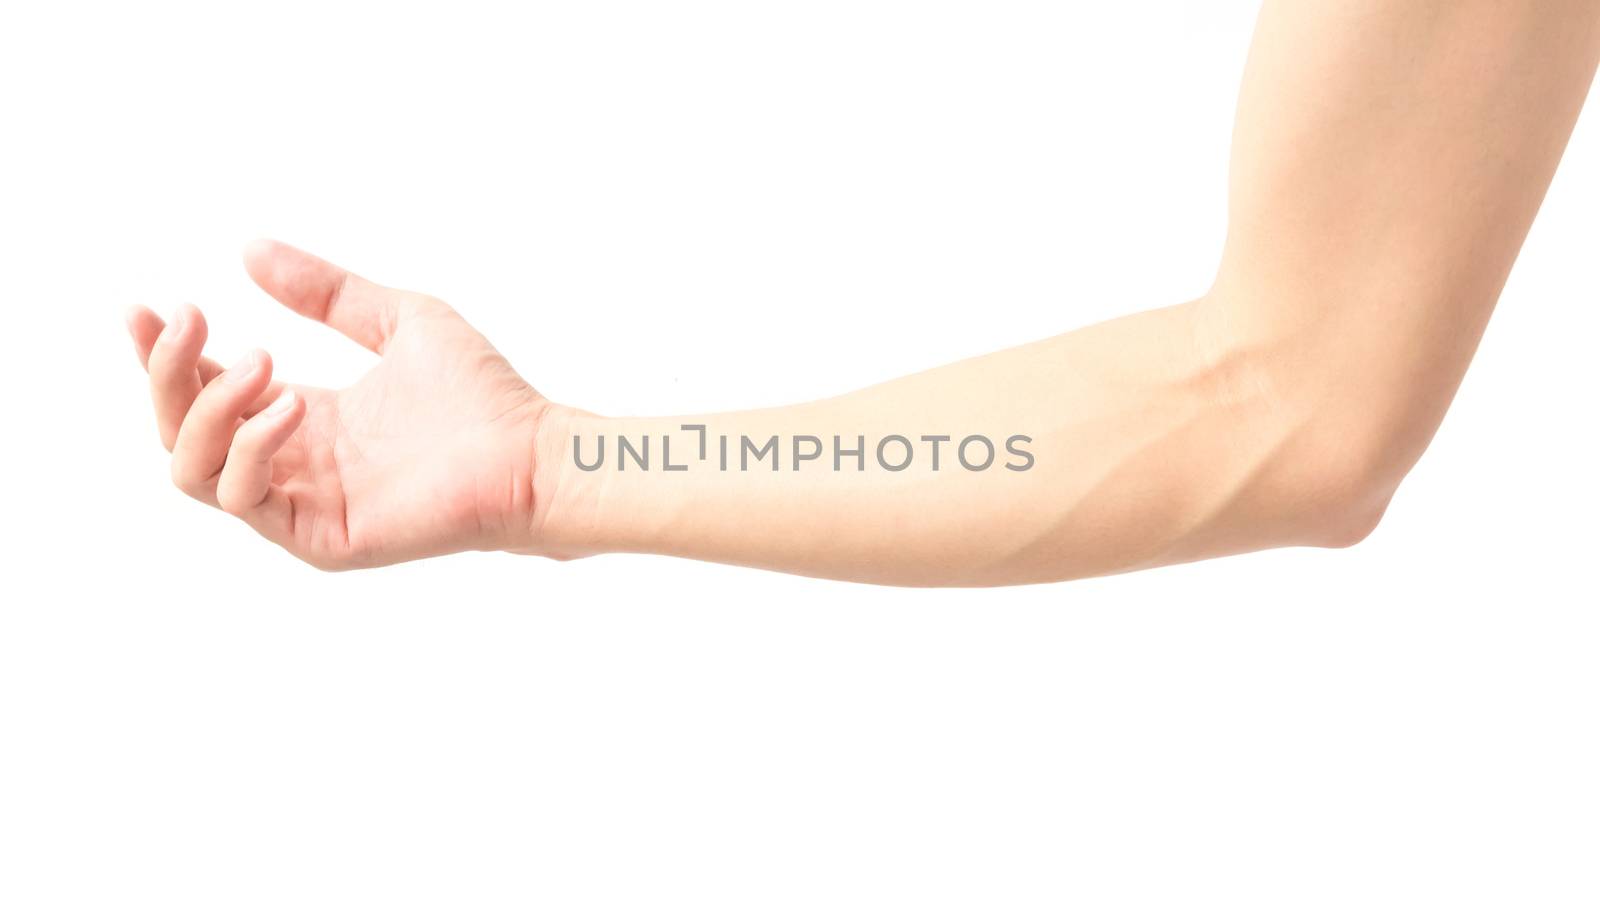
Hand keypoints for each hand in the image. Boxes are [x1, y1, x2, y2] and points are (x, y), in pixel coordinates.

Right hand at [127, 240, 564, 568]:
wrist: (534, 451)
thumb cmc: (483, 395)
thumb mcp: (396, 319)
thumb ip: (326, 292)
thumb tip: (249, 248)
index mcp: (302, 417)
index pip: (204, 391)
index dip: (165, 353)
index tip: (145, 309)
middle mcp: (293, 462)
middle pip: (181, 429)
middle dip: (169, 371)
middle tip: (191, 319)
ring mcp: (302, 504)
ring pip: (193, 468)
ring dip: (207, 408)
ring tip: (260, 361)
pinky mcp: (320, 537)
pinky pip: (245, 499)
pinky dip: (251, 449)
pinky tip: (291, 407)